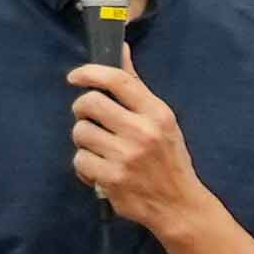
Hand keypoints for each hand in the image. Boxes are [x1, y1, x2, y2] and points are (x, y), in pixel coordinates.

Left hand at [69, 56, 211, 236]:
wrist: (178, 204)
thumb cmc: (168, 157)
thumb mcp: (162, 119)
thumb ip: (136, 88)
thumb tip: (120, 49)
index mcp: (157, 113)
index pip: (118, 80)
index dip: (90, 73)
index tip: (75, 77)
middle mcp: (142, 132)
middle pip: (90, 103)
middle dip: (82, 109)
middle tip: (89, 118)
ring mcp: (126, 157)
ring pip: (81, 133)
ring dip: (84, 140)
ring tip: (99, 148)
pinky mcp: (111, 179)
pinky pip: (80, 160)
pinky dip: (85, 165)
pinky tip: (100, 170)